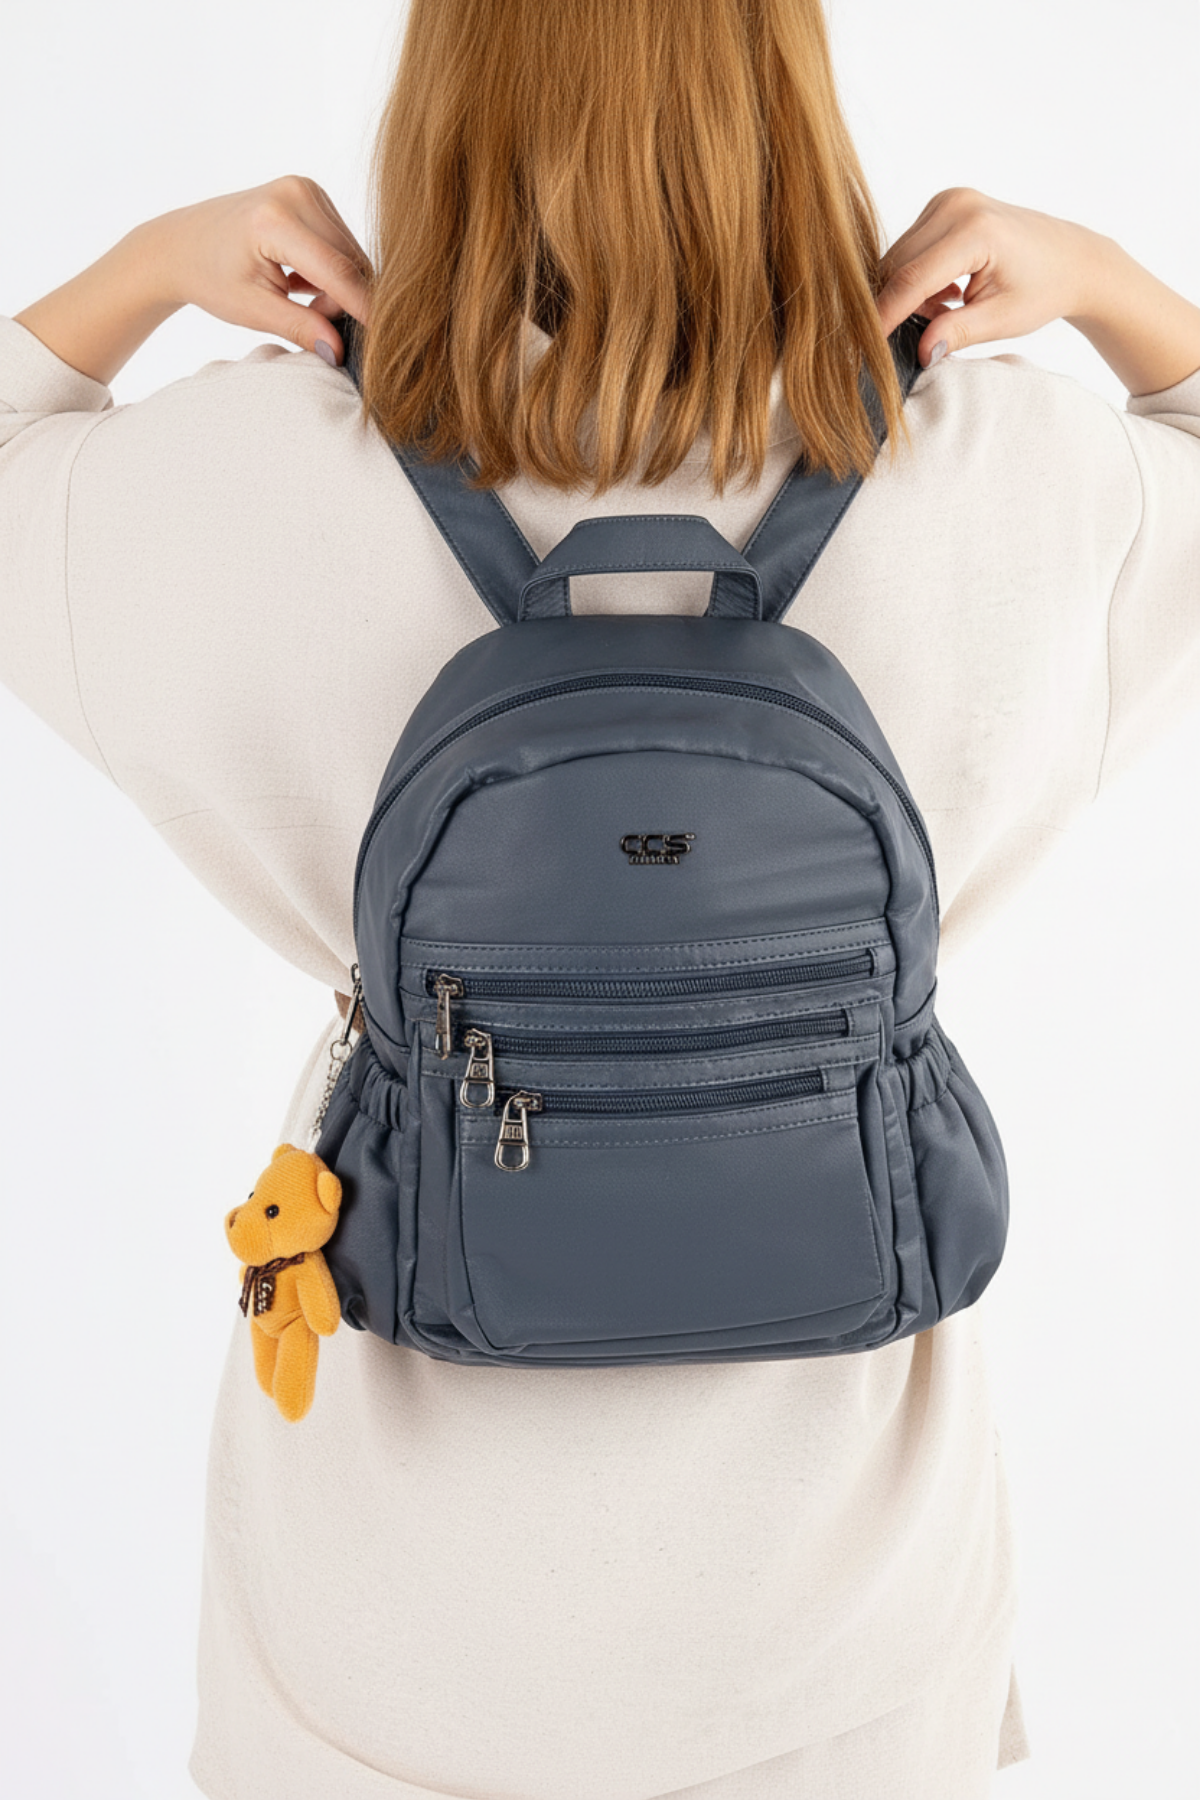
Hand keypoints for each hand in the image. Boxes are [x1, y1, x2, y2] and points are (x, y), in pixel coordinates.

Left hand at [154, 173, 372, 364]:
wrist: (181, 243)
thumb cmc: (210, 277)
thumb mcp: (252, 310)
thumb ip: (299, 327)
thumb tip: (339, 351)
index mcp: (276, 220)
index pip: (338, 271)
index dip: (364, 308)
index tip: (384, 339)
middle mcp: (297, 193)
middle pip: (351, 261)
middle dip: (345, 300)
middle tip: (313, 320)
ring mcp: (307, 188)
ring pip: (351, 253)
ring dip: (340, 286)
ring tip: (299, 296)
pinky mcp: (312, 193)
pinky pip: (342, 242)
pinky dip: (333, 270)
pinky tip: (301, 279)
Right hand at [875, 187, 1105, 367]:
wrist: (1072, 258)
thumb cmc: (1044, 289)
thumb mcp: (1001, 320)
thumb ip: (956, 333)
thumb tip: (919, 352)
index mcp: (976, 231)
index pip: (912, 279)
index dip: (885, 315)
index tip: (866, 346)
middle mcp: (956, 205)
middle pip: (897, 266)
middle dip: (897, 305)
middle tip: (924, 334)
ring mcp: (948, 200)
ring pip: (898, 258)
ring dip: (908, 292)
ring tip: (948, 308)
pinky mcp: (944, 205)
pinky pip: (910, 248)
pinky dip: (917, 278)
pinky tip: (949, 292)